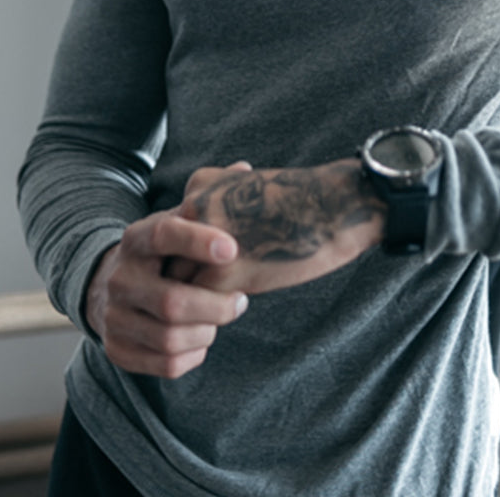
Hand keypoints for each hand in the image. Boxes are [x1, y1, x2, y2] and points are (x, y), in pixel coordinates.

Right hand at [85, 209, 247, 377]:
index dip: (199, 241)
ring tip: (221, 318)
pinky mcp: (117, 349)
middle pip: (172, 302)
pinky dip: (194, 355)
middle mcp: (119, 278)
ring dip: (207, 331)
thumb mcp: (177, 220)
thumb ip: (208, 198)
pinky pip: (165, 365)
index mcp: (136, 238)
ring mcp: (114, 317)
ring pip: (170, 338)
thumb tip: (245, 168)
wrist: (110, 286)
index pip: (164, 235)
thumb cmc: (163, 250)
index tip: (233, 249)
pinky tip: (203, 337)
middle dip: (216, 306)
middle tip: (241, 301)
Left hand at [177, 158, 385, 294]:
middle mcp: (194, 212)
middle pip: (166, 260)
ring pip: (177, 287)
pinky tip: (231, 310)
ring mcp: (205, 244)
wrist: (333, 206)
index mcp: (198, 188)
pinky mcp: (225, 274)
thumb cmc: (300, 198)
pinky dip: (211, 315)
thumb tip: (202, 239)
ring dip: (191, 304)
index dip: (182, 255)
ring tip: (209, 311)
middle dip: (179, 280)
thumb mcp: (248, 184)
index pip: (168, 234)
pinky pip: (200, 306)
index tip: (194, 267)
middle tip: (189, 299)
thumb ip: (217, 204)